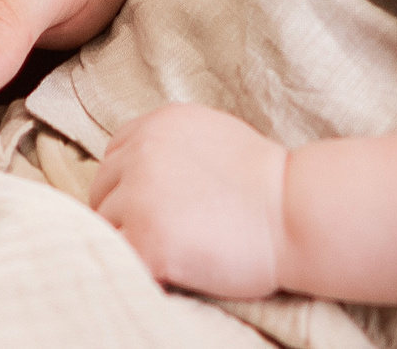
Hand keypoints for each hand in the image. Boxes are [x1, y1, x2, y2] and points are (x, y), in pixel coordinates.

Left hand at [92, 104, 290, 299]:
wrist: (295, 212)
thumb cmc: (265, 182)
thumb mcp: (211, 134)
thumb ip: (169, 144)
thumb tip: (137, 168)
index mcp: (156, 126)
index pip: (113, 156)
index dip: (128, 184)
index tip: (153, 204)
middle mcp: (140, 155)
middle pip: (101, 192)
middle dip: (123, 214)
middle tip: (162, 235)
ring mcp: (139, 199)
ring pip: (105, 228)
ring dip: (130, 243)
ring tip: (169, 253)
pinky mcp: (146, 242)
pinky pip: (118, 260)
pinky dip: (136, 268)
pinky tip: (166, 271)